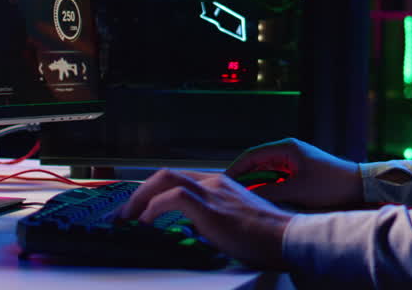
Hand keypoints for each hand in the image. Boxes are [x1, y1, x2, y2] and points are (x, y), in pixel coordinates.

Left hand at [118, 169, 292, 269]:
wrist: (287, 237)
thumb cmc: (267, 236)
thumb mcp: (235, 222)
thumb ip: (213, 219)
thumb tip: (191, 231)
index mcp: (220, 183)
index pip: (178, 179)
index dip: (153, 192)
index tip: (137, 210)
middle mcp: (214, 182)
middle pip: (165, 174)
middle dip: (138, 193)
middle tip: (124, 214)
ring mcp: (212, 192)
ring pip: (164, 180)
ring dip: (139, 200)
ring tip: (127, 219)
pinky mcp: (211, 207)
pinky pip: (172, 199)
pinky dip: (153, 210)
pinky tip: (147, 224)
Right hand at [225, 137, 363, 209]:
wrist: (359, 187)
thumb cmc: (332, 184)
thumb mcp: (297, 190)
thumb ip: (270, 193)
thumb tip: (247, 197)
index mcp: (286, 148)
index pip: (251, 155)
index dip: (234, 169)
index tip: (221, 182)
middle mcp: (288, 152)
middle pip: (256, 163)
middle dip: (241, 177)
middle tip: (225, 192)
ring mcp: (293, 162)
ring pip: (265, 172)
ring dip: (253, 184)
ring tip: (237, 197)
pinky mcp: (299, 173)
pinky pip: (275, 179)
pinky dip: (266, 187)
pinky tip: (258, 199)